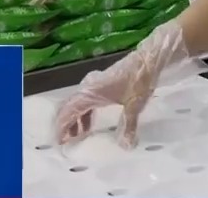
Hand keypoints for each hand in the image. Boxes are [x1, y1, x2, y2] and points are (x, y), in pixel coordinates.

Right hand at [55, 22, 198, 148]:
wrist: (147, 60)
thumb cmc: (139, 81)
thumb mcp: (134, 106)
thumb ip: (129, 127)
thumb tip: (127, 147)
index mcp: (90, 93)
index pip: (68, 112)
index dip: (61, 128)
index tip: (59, 142)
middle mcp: (87, 88)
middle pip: (68, 108)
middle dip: (65, 125)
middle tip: (66, 142)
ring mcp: (92, 84)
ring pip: (76, 104)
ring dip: (74, 120)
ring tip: (77, 137)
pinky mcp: (99, 84)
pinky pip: (85, 100)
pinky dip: (83, 113)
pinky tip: (89, 124)